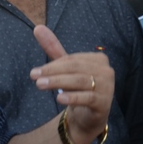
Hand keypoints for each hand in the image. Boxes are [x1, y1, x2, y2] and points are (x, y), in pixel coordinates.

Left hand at [29, 25, 113, 143]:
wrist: (88, 116)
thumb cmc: (77, 88)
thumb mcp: (65, 68)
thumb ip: (53, 48)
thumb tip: (37, 27)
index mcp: (98, 59)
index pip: (73, 60)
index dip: (53, 65)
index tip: (34, 72)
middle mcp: (106, 71)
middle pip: (75, 68)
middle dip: (53, 72)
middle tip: (34, 77)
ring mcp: (108, 87)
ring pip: (80, 81)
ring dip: (58, 82)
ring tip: (40, 85)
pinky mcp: (105, 103)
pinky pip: (88, 98)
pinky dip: (73, 97)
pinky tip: (59, 98)